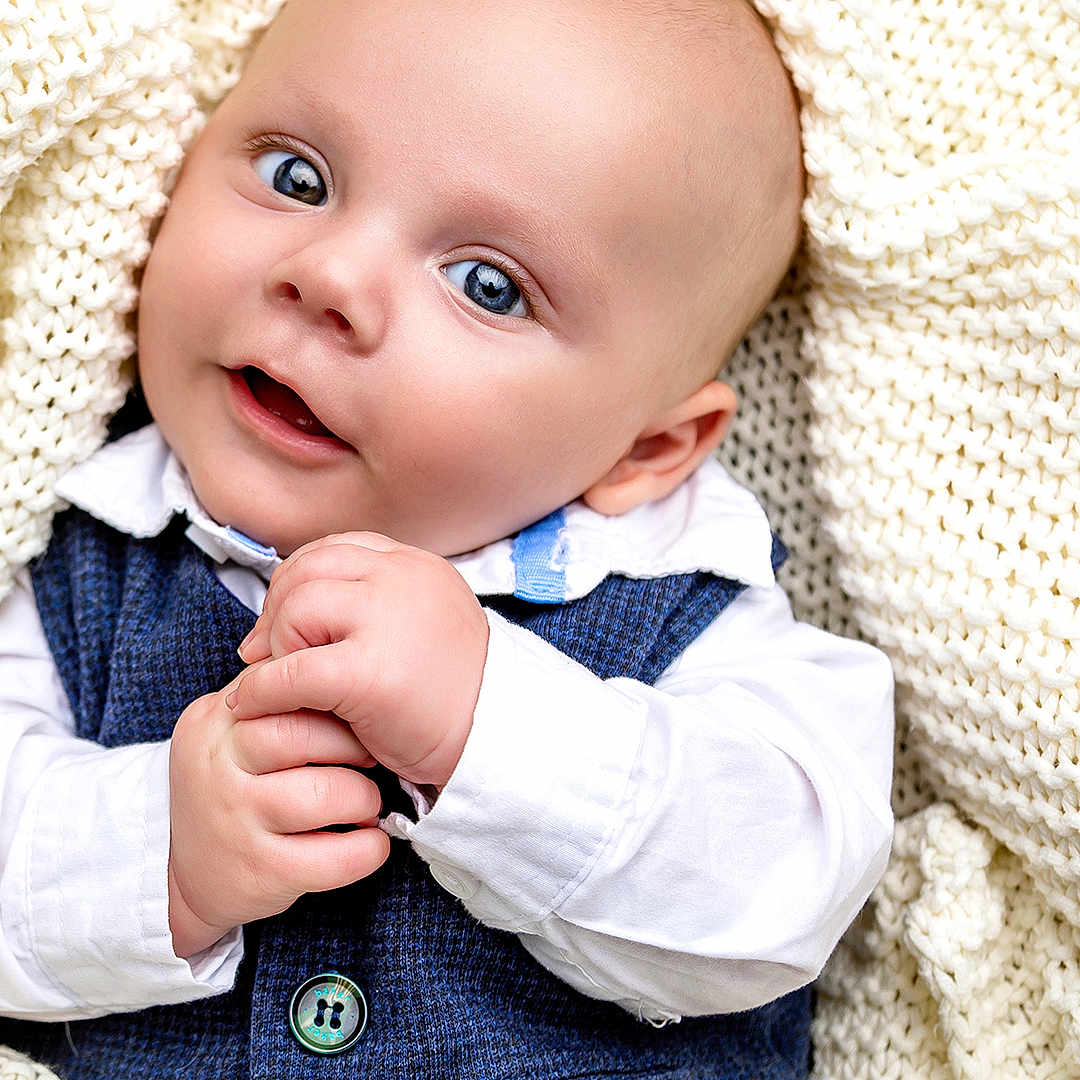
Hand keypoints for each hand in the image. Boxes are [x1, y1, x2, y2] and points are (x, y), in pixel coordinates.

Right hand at [168, 676, 388, 957]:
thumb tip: (331, 654)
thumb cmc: (233, 788)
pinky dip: (368, 849)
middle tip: (370, 758)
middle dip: (355, 746)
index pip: (283, 686)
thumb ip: (271, 693)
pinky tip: (370, 842)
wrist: (187, 876)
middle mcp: (218, 767)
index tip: (354, 712)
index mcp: (215, 721)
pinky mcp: (260, 872)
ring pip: (327, 795)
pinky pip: (336, 858)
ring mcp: (236, 821)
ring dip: (366, 798)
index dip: (332, 698)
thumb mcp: (233, 730)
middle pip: (305, 736)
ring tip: (367, 804)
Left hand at [229, 532, 489, 789]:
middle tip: (270, 655)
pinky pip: (290, 671)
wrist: (498, 745)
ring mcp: (387, 622)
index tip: (289, 623)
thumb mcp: (421, 629)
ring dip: (276, 647)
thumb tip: (278, 620)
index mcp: (418, 566)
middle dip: (278, 612)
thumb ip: (371, 608)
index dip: (300, 582)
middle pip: (307, 570)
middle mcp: (404, 580)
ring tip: (284, 681)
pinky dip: (263, 690)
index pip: (337, 548)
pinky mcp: (368, 674)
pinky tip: (257, 707)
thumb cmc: (454, 697)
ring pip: (296, 609)